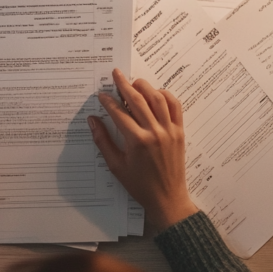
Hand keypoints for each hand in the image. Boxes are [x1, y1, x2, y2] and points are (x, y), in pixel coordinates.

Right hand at [88, 68, 197, 232]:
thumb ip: (103, 141)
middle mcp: (154, 132)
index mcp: (137, 141)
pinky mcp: (180, 132)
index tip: (101, 94)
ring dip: (145, 86)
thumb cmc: (140, 185)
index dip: (108, 101)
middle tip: (116, 73)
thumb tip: (92, 120)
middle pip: (138, 100)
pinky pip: (175, 107)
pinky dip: (166, 96)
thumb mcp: (116, 165)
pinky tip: (155, 94)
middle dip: (124, 84)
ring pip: (158, 99)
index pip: (119, 112)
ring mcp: (169, 131)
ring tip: (134, 82)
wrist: (167, 198)